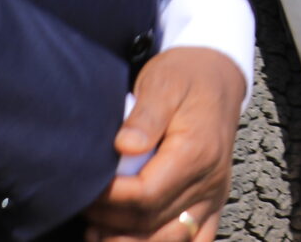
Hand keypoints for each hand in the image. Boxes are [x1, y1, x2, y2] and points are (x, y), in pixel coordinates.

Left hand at [83, 47, 245, 241]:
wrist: (218, 76)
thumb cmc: (185, 76)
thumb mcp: (163, 83)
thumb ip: (145, 115)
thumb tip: (124, 145)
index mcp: (197, 153)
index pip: (145, 196)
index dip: (108, 201)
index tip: (82, 191)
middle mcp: (210, 180)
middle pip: (151, 222)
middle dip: (109, 222)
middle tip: (82, 207)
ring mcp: (214, 194)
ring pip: (171, 240)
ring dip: (130, 241)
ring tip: (98, 230)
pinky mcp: (214, 201)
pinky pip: (197, 240)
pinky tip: (133, 239)